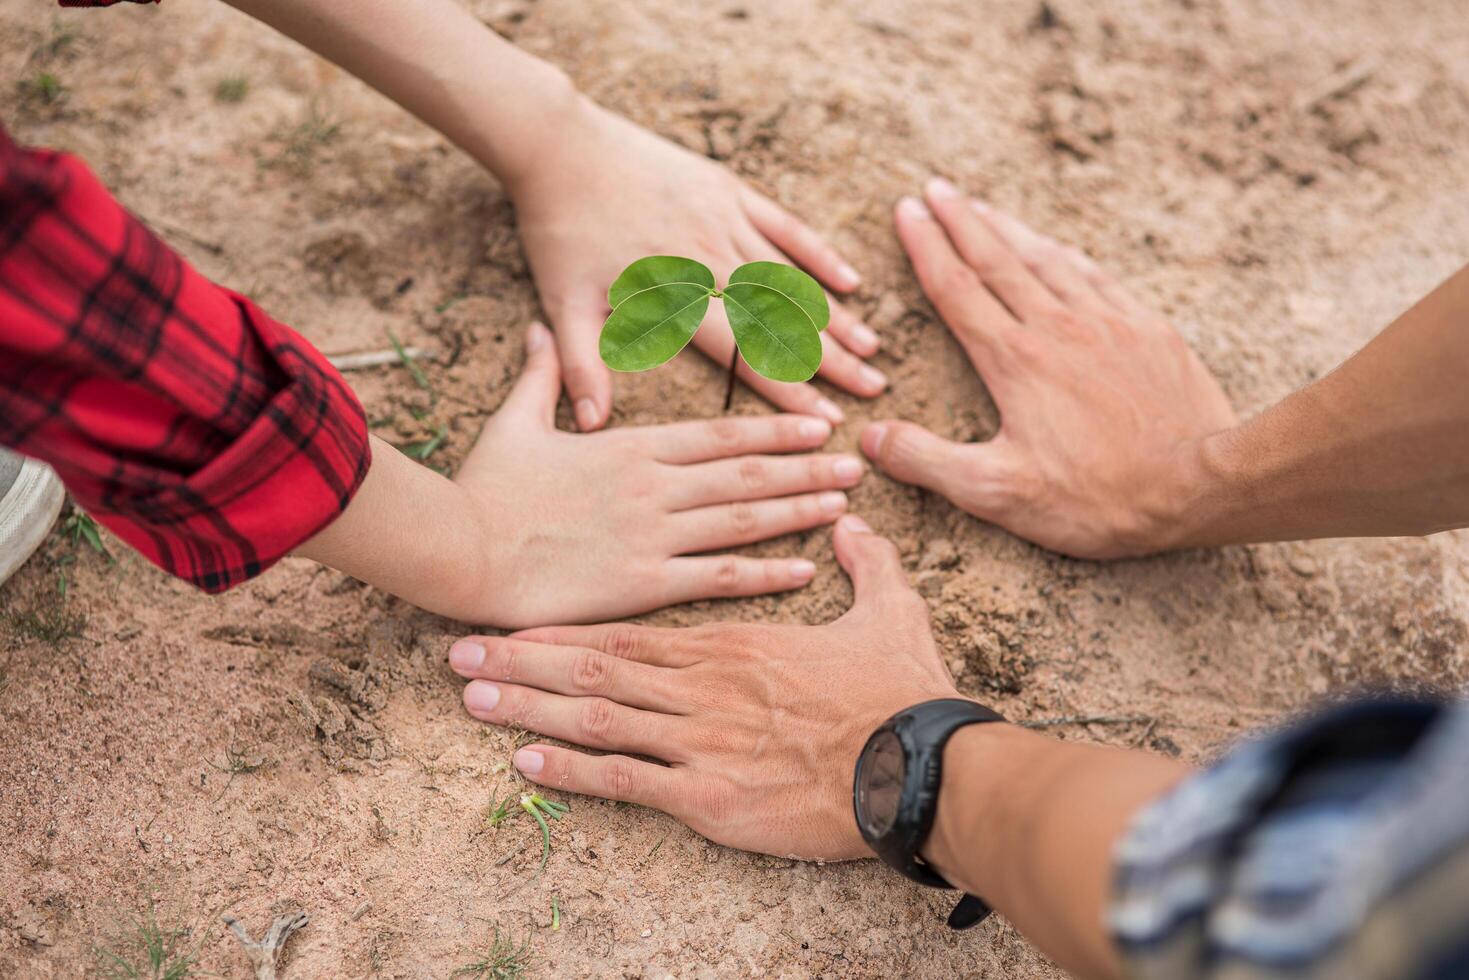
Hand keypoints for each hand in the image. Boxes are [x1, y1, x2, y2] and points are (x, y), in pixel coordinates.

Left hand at [447, 514, 959, 860]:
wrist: (923, 767)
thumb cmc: (902, 693)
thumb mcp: (892, 612)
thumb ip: (866, 567)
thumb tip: (856, 529)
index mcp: (730, 642)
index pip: (629, 629)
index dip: (565, 627)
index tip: (517, 620)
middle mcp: (700, 684)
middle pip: (592, 666)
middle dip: (521, 659)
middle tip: (461, 652)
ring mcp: (698, 739)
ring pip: (593, 715)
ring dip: (527, 705)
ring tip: (471, 697)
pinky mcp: (708, 795)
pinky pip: (624, 779)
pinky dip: (568, 770)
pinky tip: (524, 762)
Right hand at [453, 322, 864, 627]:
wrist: (459, 546)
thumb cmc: (484, 486)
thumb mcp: (515, 419)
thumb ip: (541, 375)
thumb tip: (536, 329)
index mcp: (629, 446)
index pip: (719, 433)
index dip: (773, 427)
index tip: (817, 421)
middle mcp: (653, 486)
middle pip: (747, 473)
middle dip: (806, 465)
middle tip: (855, 460)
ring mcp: (653, 535)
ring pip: (744, 519)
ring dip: (800, 510)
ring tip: (844, 502)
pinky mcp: (643, 583)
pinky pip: (717, 576)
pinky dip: (765, 572)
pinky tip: (805, 567)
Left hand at [508, 99, 885, 431]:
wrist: (559, 145)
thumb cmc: (558, 231)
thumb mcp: (562, 303)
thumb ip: (581, 365)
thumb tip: (591, 426)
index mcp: (676, 295)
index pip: (745, 353)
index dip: (788, 389)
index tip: (825, 421)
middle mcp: (711, 260)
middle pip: (783, 320)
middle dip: (832, 359)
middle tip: (874, 390)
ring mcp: (724, 220)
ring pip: (792, 278)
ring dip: (834, 314)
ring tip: (874, 347)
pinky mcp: (728, 189)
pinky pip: (785, 227)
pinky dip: (818, 255)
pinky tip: (848, 282)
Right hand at [861, 179, 1238, 558]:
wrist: (1201, 485)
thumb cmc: (1098, 497)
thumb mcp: (997, 492)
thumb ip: (927, 461)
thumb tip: (871, 438)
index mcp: (1014, 360)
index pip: (956, 289)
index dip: (926, 247)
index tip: (906, 211)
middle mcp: (1056, 326)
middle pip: (997, 259)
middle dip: (961, 220)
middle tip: (934, 188)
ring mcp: (1107, 321)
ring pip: (1046, 259)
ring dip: (1009, 229)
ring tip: (984, 206)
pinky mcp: (1147, 330)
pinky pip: (1097, 276)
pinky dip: (1066, 254)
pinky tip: (1059, 248)